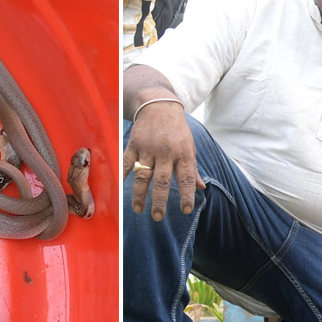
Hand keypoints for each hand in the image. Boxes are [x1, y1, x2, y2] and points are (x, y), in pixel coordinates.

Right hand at [122, 101, 204, 219]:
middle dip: (159, 201)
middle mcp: (166, 152)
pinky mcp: (134, 144)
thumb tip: (201, 188)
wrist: (159, 105)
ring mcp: (148, 148)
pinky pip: (127, 163)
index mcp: (183, 153)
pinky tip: (120, 191)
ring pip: (143, 175)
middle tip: (157, 217)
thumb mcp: (190, 146)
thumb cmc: (177, 130)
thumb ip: (192, 169)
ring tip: (139, 210)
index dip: (186, 195)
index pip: (186, 177)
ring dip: (139, 195)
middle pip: (162, 180)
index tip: (186, 210)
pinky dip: (123, 177)